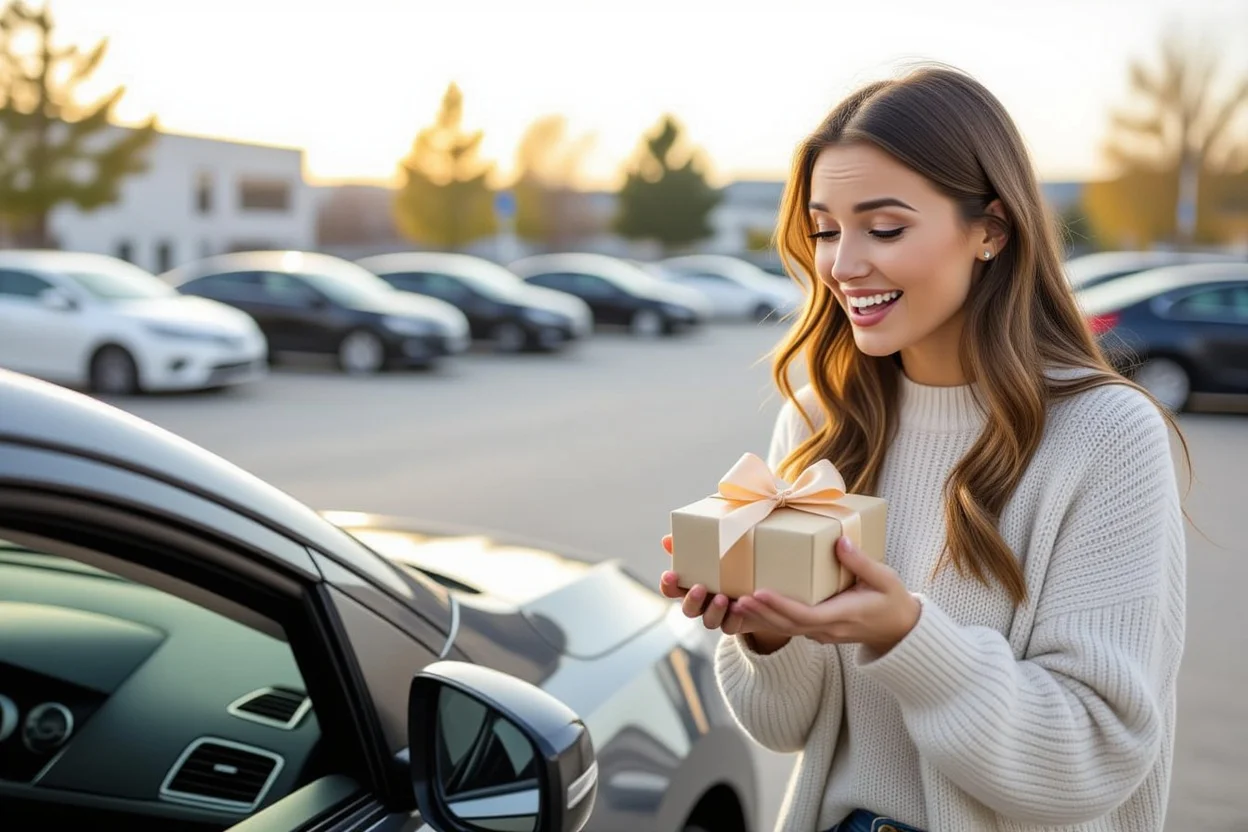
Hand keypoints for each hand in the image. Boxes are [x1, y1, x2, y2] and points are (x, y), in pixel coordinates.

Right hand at [659, 534, 757, 635]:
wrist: (759, 581)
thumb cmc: (729, 561)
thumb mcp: (713, 549)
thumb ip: (691, 545)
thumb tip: (668, 539)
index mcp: (691, 585)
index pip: (671, 589)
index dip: (667, 584)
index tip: (670, 574)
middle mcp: (702, 603)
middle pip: (688, 609)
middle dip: (692, 600)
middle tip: (700, 588)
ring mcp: (717, 615)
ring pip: (709, 621)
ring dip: (714, 611)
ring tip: (723, 598)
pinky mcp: (734, 622)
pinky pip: (730, 626)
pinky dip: (733, 619)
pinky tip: (739, 607)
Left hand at [734, 535, 920, 654]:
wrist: (900, 629)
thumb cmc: (892, 600)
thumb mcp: (884, 578)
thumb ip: (861, 562)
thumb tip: (839, 541)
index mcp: (843, 615)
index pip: (805, 615)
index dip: (780, 606)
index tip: (759, 593)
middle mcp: (829, 628)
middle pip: (788, 625)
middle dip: (762, 613)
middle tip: (736, 598)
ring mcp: (823, 633)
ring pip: (787, 629)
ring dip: (762, 617)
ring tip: (736, 603)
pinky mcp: (819, 630)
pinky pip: (791, 628)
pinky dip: (771, 619)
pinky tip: (752, 609)